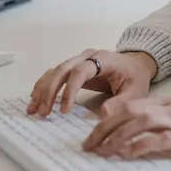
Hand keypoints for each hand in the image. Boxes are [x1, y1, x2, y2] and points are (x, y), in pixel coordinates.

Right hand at [28, 49, 157, 116]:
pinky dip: (44, 85)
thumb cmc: (135, 77)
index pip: (80, 72)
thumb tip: (104, 113)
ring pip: (55, 71)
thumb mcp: (135, 91)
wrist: (136, 63)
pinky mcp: (74, 67)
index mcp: (103, 59)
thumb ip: (121, 102)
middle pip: (62, 69)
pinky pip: (55, 73)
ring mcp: (79, 59)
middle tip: (44, 112)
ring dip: (43, 89)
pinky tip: (35, 98)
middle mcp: (87, 56)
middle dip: (50, 91)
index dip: (70, 90)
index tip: (64, 110)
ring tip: (34, 108)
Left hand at [82, 97, 170, 160]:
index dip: (108, 118)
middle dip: (103, 128)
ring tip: (101, 150)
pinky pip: (159, 138)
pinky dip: (139, 145)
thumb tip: (140, 136)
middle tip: (88, 144)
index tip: (93, 132)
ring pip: (139, 122)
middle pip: (128, 111)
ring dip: (116, 136)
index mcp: (169, 102)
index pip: (130, 105)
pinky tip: (127, 153)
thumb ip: (165, 122)